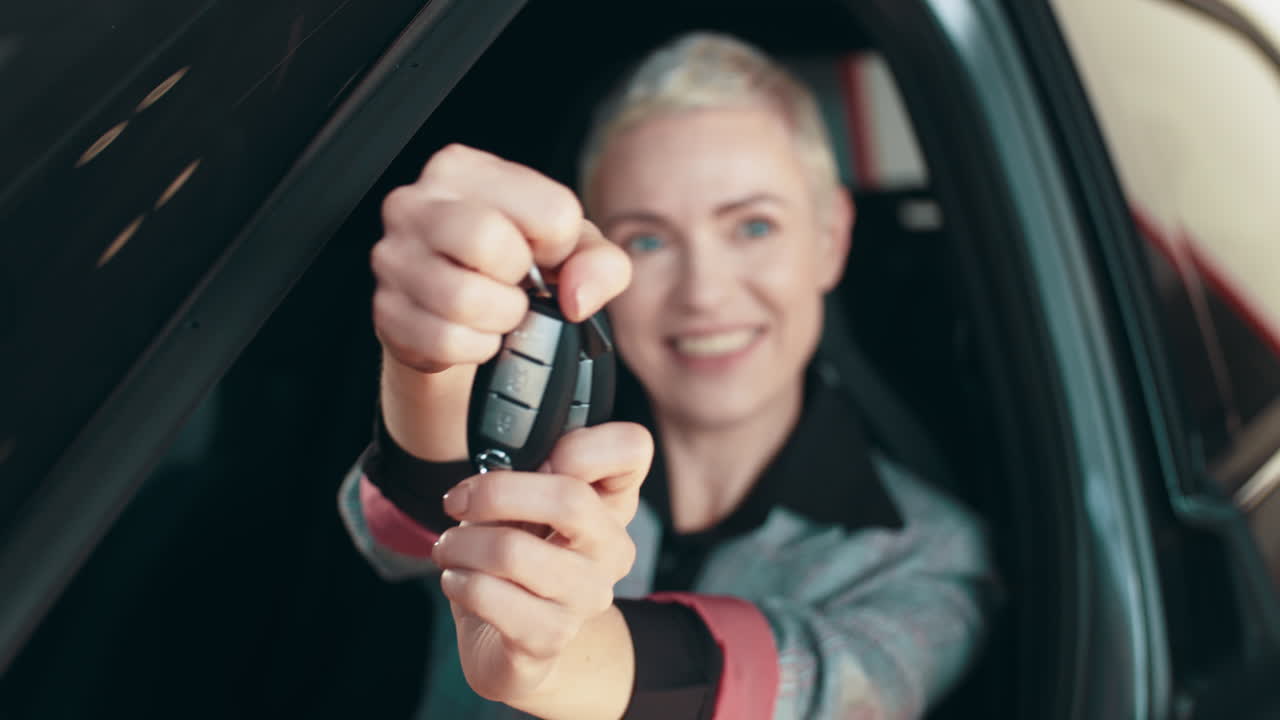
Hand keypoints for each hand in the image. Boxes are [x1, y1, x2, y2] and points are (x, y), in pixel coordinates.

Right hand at [372, 144, 630, 374]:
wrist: (459, 312)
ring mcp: (393, 257)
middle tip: (515, 285)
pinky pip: (447, 341)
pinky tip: (471, 331)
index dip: (559, 248)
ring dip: (498, 319)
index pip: (551, 211)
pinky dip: (474, 347)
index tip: (542, 255)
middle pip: (488, 240)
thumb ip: (601, 263)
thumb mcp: (572, 250)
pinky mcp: (386, 311)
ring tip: (494, 309)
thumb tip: (577, 297)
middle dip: (520, 280)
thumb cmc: (514, 264)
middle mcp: (416, 203)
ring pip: (464, 298)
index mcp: (464, 169)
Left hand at [430, 422, 652, 713]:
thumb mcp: (522, 506)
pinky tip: (457, 581)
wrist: (513, 643)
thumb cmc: (515, 560)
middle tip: (456, 501)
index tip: (531, 461)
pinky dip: (459, 582)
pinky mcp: (550, 637)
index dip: (581, 442)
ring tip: (449, 549)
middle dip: (493, 493)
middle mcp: (611, 549)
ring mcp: (586, 597)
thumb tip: (497, 464)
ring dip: (460, 544)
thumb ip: (524, 473)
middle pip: (570, 498)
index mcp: (612, 503)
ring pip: (513, 551)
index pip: (631, 448)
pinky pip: (491, 597)